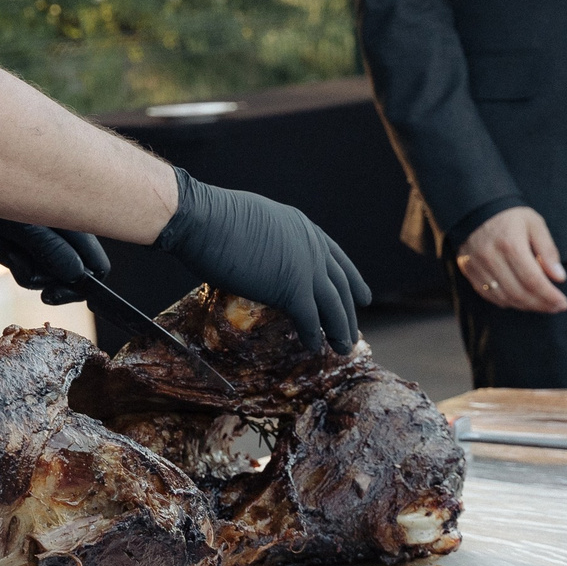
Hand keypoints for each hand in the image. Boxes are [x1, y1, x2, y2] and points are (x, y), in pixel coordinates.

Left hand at [0, 215, 110, 304]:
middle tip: (11, 254)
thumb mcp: (24, 220)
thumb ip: (51, 249)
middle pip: (60, 272)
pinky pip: (18, 251)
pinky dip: (3, 247)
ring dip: (11, 256)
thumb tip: (76, 276)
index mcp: (78, 224)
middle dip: (31, 270)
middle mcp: (66, 226)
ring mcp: (45, 226)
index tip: (48, 295)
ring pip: (34, 264)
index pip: (95, 269)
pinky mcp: (24, 224)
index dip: (75, 288)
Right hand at [155, 168, 370, 349]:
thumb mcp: (255, 222)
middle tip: (352, 332)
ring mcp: (305, 268)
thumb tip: (264, 254)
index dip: (351, 279)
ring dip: (339, 330)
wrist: (203, 219)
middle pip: (340, 285)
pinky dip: (313, 336)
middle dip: (348, 312)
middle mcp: (311, 246)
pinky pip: (310, 319)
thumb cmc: (214, 217)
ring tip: (343, 348)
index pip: (335, 257)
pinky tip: (314, 348)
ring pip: (332, 306)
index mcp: (302, 227)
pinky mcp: (291, 289)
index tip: (363, 297)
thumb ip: (271, 240)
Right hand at [457, 206, 566, 313]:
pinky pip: (488, 295)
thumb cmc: (510, 216)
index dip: (549, 296)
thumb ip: (548, 250)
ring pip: (504, 297)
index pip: (533, 280)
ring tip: (541, 305)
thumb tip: (559, 278)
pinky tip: (520, 299)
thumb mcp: (535, 224)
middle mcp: (491, 257)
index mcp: (511, 244)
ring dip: (525, 306)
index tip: (563, 303)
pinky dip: (507, 301)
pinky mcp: (468, 270)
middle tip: (556, 307)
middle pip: (519, 293)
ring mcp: (477, 266)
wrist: (476, 208)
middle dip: (541, 304)